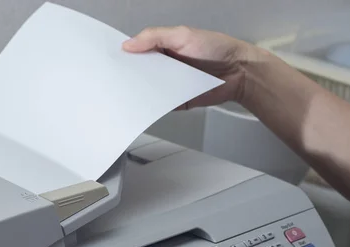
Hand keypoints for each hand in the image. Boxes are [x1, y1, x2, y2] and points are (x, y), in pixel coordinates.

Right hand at [123, 26, 261, 108]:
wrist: (239, 73)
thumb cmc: (215, 48)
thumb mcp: (182, 35)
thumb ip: (154, 37)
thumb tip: (127, 45)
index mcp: (162, 47)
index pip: (138, 52)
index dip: (125, 56)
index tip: (110, 62)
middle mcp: (164, 66)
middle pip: (140, 73)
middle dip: (129, 77)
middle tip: (113, 82)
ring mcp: (169, 84)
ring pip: (148, 90)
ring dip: (139, 92)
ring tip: (123, 96)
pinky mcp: (176, 101)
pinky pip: (160, 104)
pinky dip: (153, 106)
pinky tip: (143, 107)